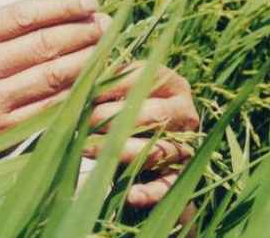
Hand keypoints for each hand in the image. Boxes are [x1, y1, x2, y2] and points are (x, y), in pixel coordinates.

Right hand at [0, 0, 111, 161]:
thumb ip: (8, 26)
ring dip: (87, 59)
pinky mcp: (5, 130)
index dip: (61, 6)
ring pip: (53, 76)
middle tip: (105, 24)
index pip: (22, 16)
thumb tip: (65, 8)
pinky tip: (93, 77)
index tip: (89, 1)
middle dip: (82, 31)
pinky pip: (52, 106)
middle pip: (43, 44)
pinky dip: (77, 90)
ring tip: (105, 47)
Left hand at [86, 62, 199, 206]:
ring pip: (157, 149)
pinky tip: (131, 195)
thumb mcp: (113, 89)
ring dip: (121, 150)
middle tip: (84, 120)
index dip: (113, 85)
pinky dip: (150, 192)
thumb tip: (87, 75)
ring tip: (87, 148)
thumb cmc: (117, 108)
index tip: (88, 91)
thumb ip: (104, 80)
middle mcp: (184, 113)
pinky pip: (168, 186)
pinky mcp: (180, 176)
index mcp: (170, 83)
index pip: (145, 79)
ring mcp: (185, 144)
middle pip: (152, 114)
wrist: (133, 147)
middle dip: (113, 117)